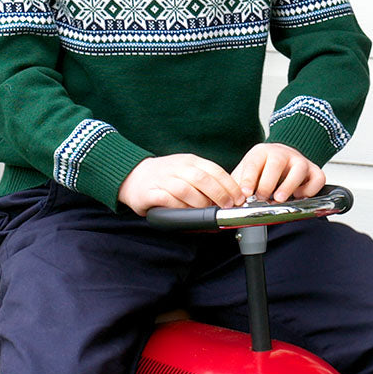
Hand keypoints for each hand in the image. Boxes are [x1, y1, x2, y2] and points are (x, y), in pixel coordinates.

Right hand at [118, 154, 244, 215]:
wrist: (134, 176)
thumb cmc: (166, 176)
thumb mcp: (188, 171)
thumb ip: (206, 181)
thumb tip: (230, 198)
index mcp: (190, 161)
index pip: (215, 170)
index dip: (229, 185)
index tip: (239, 198)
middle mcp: (177, 167)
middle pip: (202, 179)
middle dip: (219, 194)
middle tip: (227, 207)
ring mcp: (163, 179)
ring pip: (186, 189)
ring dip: (200, 203)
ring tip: (207, 211)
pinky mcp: (150, 192)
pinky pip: (168, 199)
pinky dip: (180, 207)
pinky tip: (186, 212)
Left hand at [231, 143, 325, 202]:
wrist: (281, 158)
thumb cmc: (261, 170)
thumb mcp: (245, 173)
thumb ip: (237, 186)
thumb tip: (229, 202)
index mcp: (261, 153)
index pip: (253, 163)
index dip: (248, 179)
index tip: (245, 194)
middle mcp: (281, 153)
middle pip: (276, 163)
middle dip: (267, 183)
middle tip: (261, 198)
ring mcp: (299, 160)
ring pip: (299, 168)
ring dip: (289, 185)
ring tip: (279, 198)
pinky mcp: (314, 170)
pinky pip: (318, 178)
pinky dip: (311, 189)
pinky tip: (299, 196)